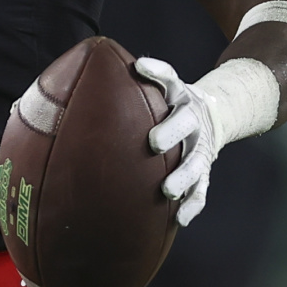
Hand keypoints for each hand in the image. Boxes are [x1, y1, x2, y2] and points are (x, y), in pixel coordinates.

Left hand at [134, 56, 217, 225]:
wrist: (212, 117)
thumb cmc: (168, 106)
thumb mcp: (159, 90)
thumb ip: (131, 86)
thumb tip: (74, 82)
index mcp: (179, 96)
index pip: (170, 79)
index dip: (157, 72)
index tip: (139, 68)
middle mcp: (192, 119)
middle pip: (186, 123)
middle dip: (171, 132)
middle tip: (153, 143)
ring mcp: (200, 147)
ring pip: (196, 162)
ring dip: (183, 176)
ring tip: (167, 190)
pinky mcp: (206, 172)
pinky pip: (202, 190)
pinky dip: (192, 204)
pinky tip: (179, 218)